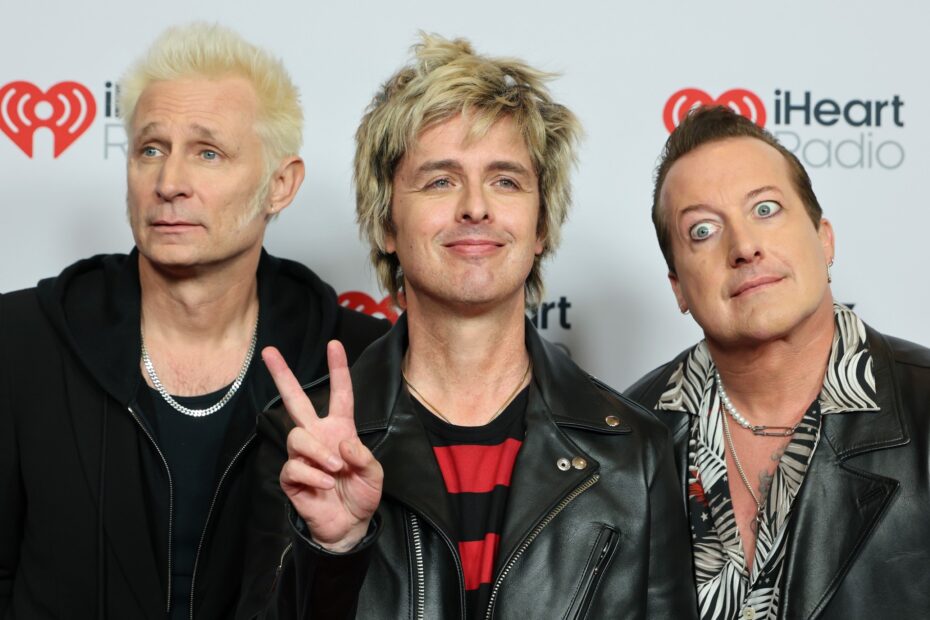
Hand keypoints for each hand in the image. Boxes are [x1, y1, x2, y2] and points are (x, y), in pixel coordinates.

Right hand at [262, 341, 382, 551]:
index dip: (338, 370)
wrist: (349, 527)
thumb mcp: (374, 474)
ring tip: (335, 469)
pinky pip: (294, 466)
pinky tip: (325, 485)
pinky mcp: (291, 477)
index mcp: (340, 429)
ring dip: (318, 452)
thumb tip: (342, 442)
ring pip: (297, 436)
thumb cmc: (362, 495)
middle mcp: (318, 437)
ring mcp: (302, 456)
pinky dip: (312, 474)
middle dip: (282, 375)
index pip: (340, 394)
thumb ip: (363, 456)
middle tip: (269, 351)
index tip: (335, 345)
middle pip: (295, 401)